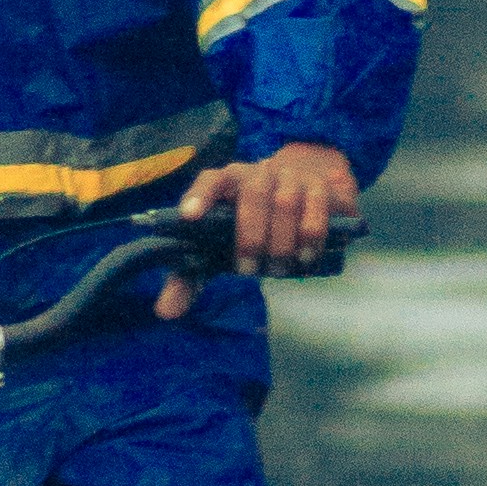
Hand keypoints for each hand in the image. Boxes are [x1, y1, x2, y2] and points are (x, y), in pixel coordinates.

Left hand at [159, 140, 355, 318]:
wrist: (304, 198)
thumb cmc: (251, 226)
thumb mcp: (218, 250)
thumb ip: (190, 277)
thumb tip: (166, 312)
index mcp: (226, 182)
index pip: (210, 180)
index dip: (199, 196)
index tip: (189, 217)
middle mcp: (257, 173)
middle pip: (253, 194)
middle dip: (250, 235)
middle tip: (249, 270)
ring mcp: (291, 177)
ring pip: (285, 202)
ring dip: (281, 241)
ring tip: (278, 269)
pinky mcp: (320, 187)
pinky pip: (317, 207)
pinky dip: (311, 235)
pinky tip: (305, 258)